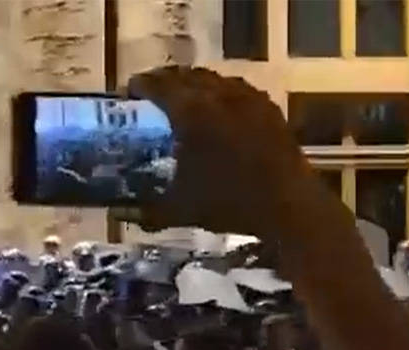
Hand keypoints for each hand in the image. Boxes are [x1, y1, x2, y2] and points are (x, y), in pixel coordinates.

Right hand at [118, 67, 349, 266]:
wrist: (287, 205)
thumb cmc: (229, 205)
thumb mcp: (180, 210)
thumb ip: (147, 210)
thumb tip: (120, 214)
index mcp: (191, 112)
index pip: (158, 86)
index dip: (141, 86)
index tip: (129, 93)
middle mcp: (218, 95)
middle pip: (185, 76)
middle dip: (166, 81)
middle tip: (153, 95)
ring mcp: (247, 98)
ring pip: (213, 79)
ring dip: (194, 84)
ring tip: (184, 98)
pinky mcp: (267, 108)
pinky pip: (237, 89)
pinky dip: (221, 92)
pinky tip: (220, 108)